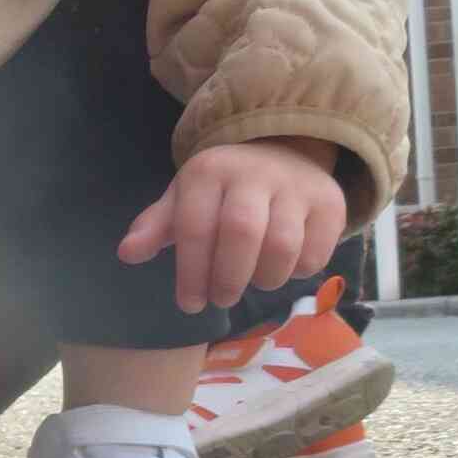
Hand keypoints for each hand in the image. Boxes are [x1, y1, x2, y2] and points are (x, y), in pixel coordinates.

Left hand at [118, 138, 347, 315]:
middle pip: (241, 232)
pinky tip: (281, 269)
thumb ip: (156, 227)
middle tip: (221, 300)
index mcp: (210, 171)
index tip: (190, 304)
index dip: (190, 272)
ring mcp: (296, 185)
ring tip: (251, 283)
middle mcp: (254, 173)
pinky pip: (315, 253)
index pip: (195, 226)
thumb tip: (127, 253)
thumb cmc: (222, 190)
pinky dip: (296, 272)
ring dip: (263, 279)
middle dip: (227, 278)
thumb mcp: (184, 200)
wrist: (283, 153)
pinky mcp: (330, 202)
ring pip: (283, 246)